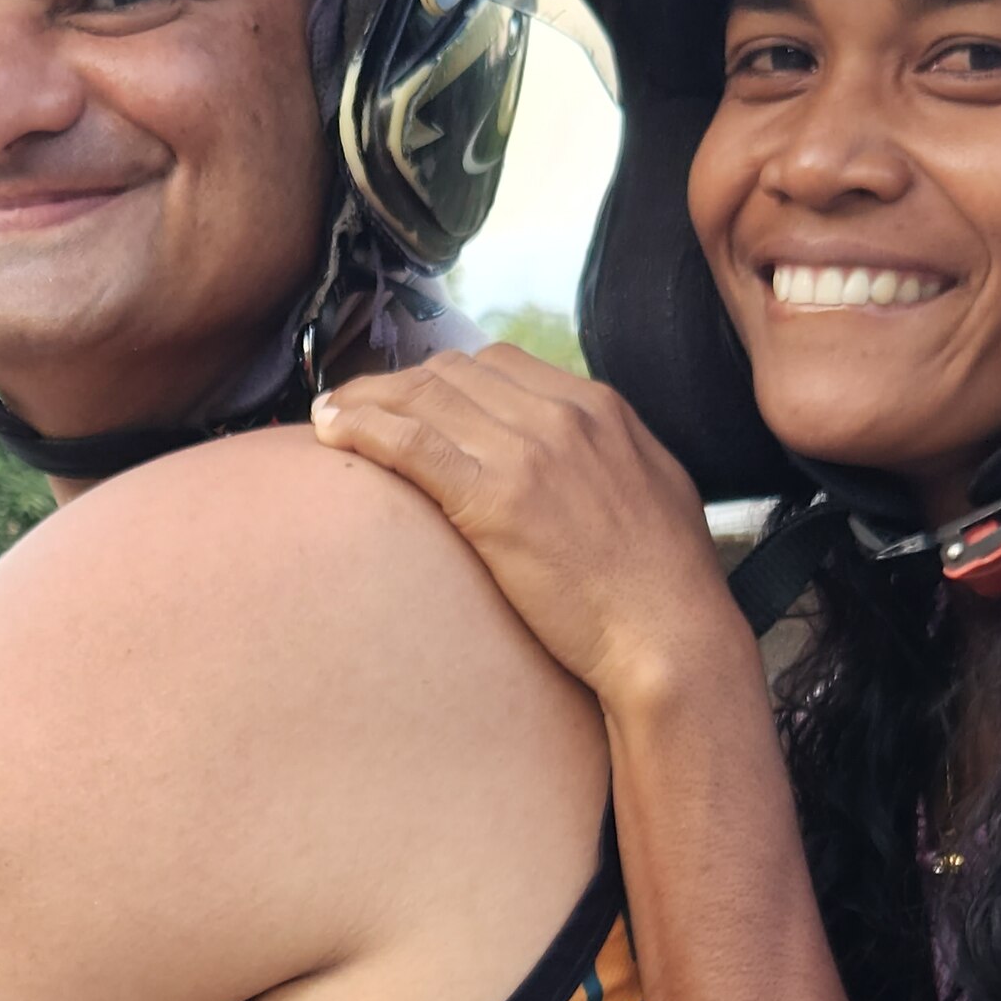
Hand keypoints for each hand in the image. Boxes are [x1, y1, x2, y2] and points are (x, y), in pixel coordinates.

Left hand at [312, 342, 735, 714]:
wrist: (672, 637)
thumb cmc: (664, 586)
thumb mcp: (651, 491)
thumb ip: (606, 457)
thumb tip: (574, 457)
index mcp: (598, 407)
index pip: (498, 363)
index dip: (442, 378)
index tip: (412, 401)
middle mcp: (561, 414)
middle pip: (452, 372)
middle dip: (396, 384)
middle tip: (354, 408)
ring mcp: (528, 452)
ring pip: (423, 397)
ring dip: (365, 400)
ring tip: (327, 416)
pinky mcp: (495, 499)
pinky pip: (411, 443)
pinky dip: (362, 428)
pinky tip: (330, 432)